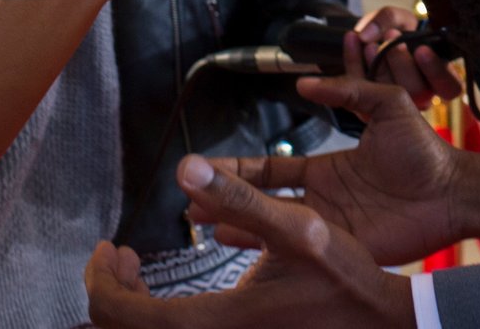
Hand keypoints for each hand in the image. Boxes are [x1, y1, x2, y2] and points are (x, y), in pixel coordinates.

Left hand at [84, 155, 417, 328]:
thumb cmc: (342, 278)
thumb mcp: (297, 228)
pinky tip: (170, 293)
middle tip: (119, 255)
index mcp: (216, 322)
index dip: (102, 278)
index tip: (111, 247)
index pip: (122, 313)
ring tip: (136, 268)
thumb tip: (187, 166)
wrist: (377, 322)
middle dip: (111, 289)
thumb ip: (239, 198)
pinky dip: (153, 317)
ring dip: (131, 304)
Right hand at [192, 74, 479, 267]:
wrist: (452, 189)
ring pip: (272, 226)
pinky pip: (299, 247)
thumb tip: (306, 83)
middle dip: (224, 198)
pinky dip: (267, 244)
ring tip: (200, 218)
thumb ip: (350, 90)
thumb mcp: (387, 105)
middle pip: (261, 202)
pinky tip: (238, 238)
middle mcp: (319, 200)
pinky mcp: (343, 248)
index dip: (238, 169)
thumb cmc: (424, 149)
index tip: (207, 166)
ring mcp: (328, 227)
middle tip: (189, 196)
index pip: (270, 170)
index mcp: (324, 169)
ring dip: (237, 222)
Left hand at [349, 8, 462, 108]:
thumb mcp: (401, 19)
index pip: (449, 87)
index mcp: (437, 79)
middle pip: (417, 90)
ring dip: (379, 65)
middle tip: (391, 39)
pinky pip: (361, 87)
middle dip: (402, 63)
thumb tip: (367, 35)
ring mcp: (392, 101)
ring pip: (390, 93)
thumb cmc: (398, 30)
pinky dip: (353, 61)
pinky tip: (351, 39)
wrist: (375, 38)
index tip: (422, 50)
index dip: (436, 70)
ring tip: (369, 45)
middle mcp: (419, 95)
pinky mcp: (368, 102)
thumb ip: (389, 18)